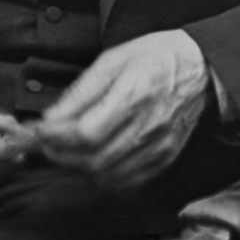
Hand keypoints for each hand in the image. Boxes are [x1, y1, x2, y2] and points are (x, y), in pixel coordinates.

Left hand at [29, 30, 210, 191]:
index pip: (87, 132)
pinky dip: (103, 178)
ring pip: (108, 176)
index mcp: (133, 93)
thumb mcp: (114, 58)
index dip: (57, 137)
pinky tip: (93, 161)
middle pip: (94, 160)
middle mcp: (147, 126)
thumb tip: (52, 115)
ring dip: (79, 168)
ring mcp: (158, 147)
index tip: (40, 129)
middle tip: (46, 142)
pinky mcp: (164, 159)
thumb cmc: (157, 56)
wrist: (199, 68)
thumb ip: (82, 90)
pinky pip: (128, 183)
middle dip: (61, 155)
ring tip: (65, 151)